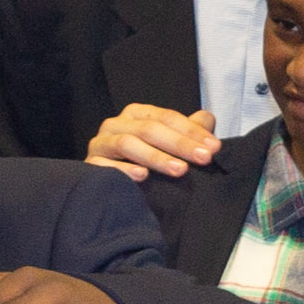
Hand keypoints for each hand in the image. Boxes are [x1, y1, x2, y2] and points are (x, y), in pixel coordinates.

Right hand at [85, 103, 221, 181]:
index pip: (167, 118)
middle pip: (149, 129)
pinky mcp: (90, 165)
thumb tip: (208, 119)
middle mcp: (116, 124)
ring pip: (128, 144)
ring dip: (156, 157)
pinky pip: (105, 166)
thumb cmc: (146, 162)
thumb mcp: (172, 144)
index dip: (192, 131)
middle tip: (203, 158)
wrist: (112, 188)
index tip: (214, 148)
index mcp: (136, 114)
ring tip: (180, 170)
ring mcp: (100, 144)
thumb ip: (191, 130)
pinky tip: (143, 176)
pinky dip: (124, 170)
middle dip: (180, 144)